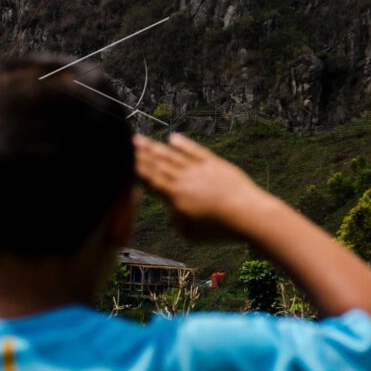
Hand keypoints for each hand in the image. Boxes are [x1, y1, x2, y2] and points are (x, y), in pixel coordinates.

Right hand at [133, 133, 268, 239]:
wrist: (247, 215)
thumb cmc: (218, 229)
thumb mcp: (189, 232)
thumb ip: (175, 217)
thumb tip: (170, 205)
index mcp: (174, 195)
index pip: (149, 179)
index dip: (135, 168)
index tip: (123, 159)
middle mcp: (183, 178)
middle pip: (157, 164)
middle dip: (140, 154)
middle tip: (127, 143)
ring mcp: (199, 168)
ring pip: (172, 155)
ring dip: (155, 147)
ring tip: (141, 139)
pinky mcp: (215, 164)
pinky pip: (195, 151)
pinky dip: (184, 144)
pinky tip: (173, 138)